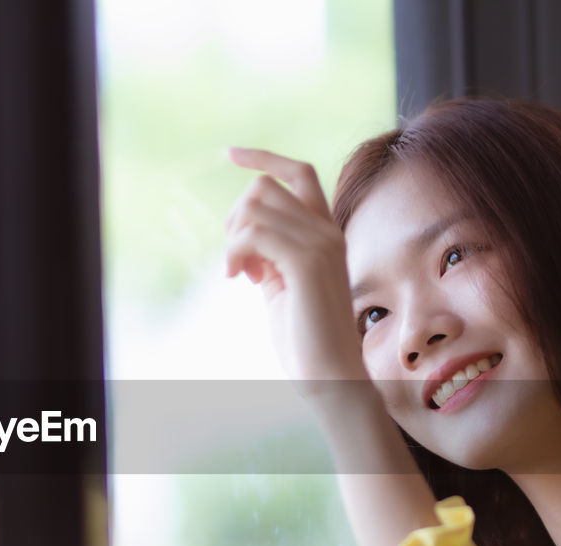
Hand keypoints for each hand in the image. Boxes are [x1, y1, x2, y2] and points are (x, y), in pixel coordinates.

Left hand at [224, 148, 364, 389]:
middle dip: (235, 217)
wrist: (330, 377)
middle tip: (236, 261)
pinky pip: (254, 234)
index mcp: (325, 233)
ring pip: (255, 207)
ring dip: (233, 240)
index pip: (298, 173)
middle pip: (265, 187)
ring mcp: (320, 244)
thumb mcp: (281, 286)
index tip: (230, 154)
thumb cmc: (305, 338)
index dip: (263, 158)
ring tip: (240, 274)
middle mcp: (327, 231)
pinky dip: (235, 253)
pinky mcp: (307, 263)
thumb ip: (270, 256)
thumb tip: (243, 235)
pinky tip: (240, 279)